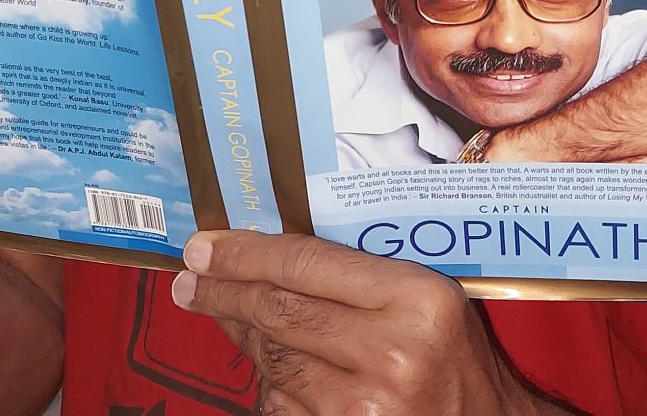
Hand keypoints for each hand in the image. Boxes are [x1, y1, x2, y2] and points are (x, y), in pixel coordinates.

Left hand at [170, 231, 559, 415]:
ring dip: (243, 337)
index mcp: (417, 298)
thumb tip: (267, 253)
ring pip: (273, 362)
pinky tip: (273, 370)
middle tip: (191, 281)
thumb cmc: (455, 357)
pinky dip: (271, 384)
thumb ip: (359, 273)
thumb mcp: (428, 296)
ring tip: (225, 315)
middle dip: (225, 293)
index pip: (305, 264)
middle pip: (278, 312)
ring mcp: (364, 407)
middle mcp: (392, 352)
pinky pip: (282, 405)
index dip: (244, 253)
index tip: (205, 247)